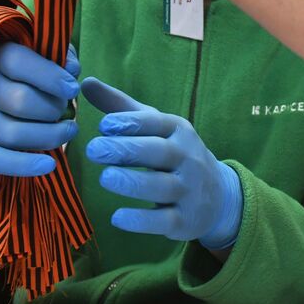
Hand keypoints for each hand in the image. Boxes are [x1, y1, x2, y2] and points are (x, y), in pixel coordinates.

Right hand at [0, 43, 80, 176]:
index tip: (72, 89)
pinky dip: (23, 165)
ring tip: (67, 130)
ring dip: (49, 136)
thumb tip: (72, 68)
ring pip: (13, 134)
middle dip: (53, 108)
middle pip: (21, 101)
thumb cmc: (15, 71)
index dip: (51, 77)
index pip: (19, 62)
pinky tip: (48, 165)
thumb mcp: (32, 53)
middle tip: (64, 109)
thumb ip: (54, 53)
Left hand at [81, 77, 242, 250]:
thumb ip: (120, 108)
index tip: (104, 125)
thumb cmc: (174, 154)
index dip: (131, 123)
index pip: (156, 123)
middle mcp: (187, 158)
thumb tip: (84, 82)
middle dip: (125, 150)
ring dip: (132, 182)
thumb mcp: (155, 128)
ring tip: (105, 178)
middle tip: (93, 150)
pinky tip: (117, 217)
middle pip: (158, 152)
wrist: (218, 196)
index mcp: (179, 131)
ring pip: (161, 186)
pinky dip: (140, 220)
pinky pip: (163, 220)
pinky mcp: (184, 220)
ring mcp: (188, 190)